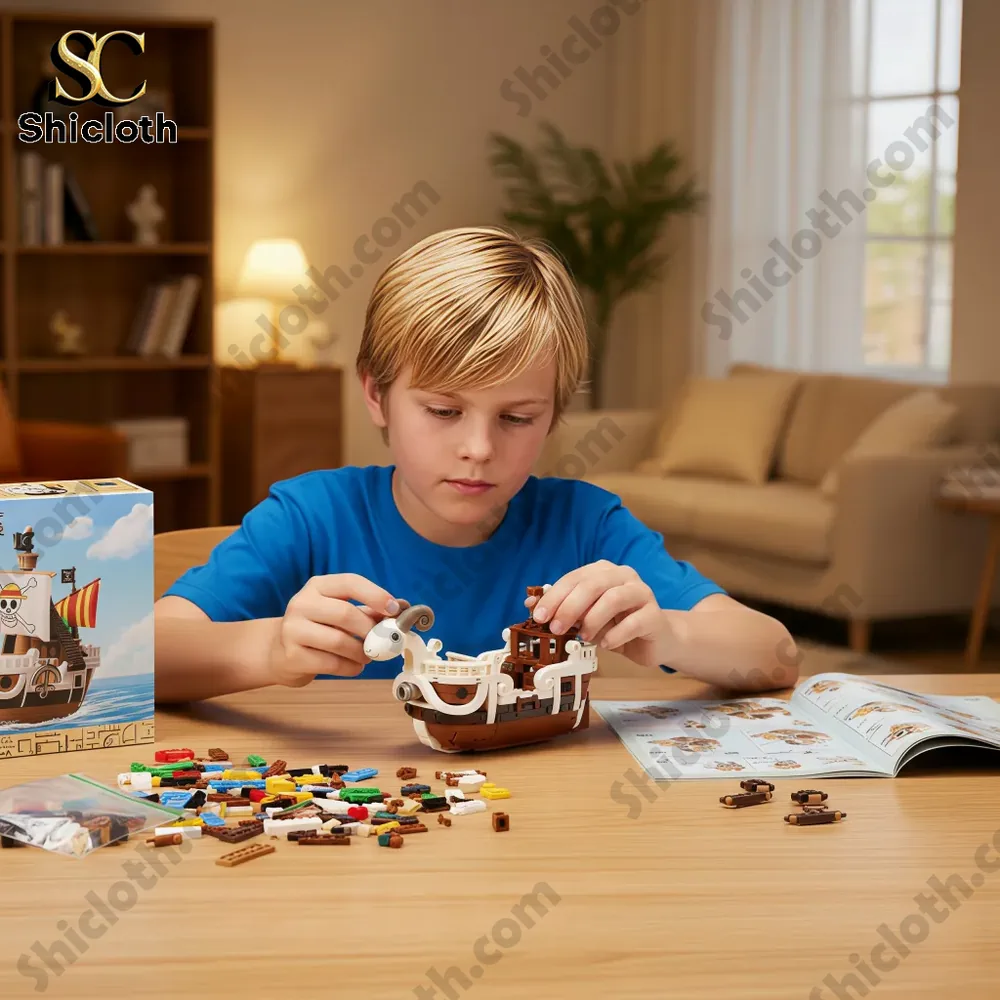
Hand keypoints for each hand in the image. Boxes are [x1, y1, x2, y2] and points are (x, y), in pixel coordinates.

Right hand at [270, 574, 402, 684]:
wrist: (280, 651)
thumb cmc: (319, 628)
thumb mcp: (339, 611)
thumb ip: (369, 609)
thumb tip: (402, 607)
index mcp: (317, 586)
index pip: (350, 582)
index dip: (375, 595)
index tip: (394, 610)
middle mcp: (302, 603)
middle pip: (346, 613)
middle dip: (370, 630)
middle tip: (382, 641)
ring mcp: (293, 629)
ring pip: (339, 641)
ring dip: (362, 652)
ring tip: (368, 656)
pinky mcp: (292, 655)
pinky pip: (331, 663)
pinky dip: (351, 667)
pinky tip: (355, 666)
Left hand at [526, 561, 671, 668]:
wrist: (656, 639)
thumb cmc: (617, 625)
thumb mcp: (586, 618)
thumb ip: (564, 610)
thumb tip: (531, 604)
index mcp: (603, 571)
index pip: (574, 578)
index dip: (554, 596)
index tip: (538, 616)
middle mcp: (624, 576)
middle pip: (593, 585)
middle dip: (569, 607)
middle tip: (555, 628)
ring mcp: (642, 593)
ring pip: (614, 598)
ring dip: (593, 619)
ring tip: (583, 637)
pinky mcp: (655, 615)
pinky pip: (634, 622)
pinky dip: (615, 634)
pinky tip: (606, 645)